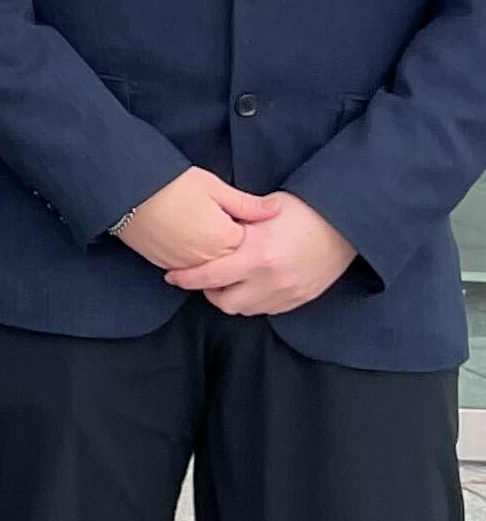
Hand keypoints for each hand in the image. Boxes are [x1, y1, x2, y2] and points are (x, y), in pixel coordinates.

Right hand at [113, 166, 248, 276]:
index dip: (251, 233)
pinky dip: (195, 261)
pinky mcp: (167, 265)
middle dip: (237, 252)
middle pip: (234, 264)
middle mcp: (208, 258)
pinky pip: (190, 270)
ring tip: (207, 235)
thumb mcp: (213, 187)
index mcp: (225, 238)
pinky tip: (190, 241)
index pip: (252, 246)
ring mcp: (186, 265)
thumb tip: (276, 210)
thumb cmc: (170, 184)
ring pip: (212, 271)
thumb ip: (246, 204)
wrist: (126, 192)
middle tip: (226, 229)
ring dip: (216, 259)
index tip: (246, 221)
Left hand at [165, 185, 358, 315]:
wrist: (346, 225)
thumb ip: (234, 224)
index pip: (208, 276)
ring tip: (227, 282)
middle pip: (223, 302)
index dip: (185, 278)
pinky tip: (250, 286)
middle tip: (204, 278)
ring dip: (231, 298)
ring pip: (244, 310)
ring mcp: (286, 293)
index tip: (172, 276)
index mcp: (255, 255)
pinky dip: (254, 301)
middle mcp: (269, 279)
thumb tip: (207, 229)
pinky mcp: (300, 299)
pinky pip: (267, 310)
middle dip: (208, 292)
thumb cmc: (303, 211)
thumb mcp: (263, 211)